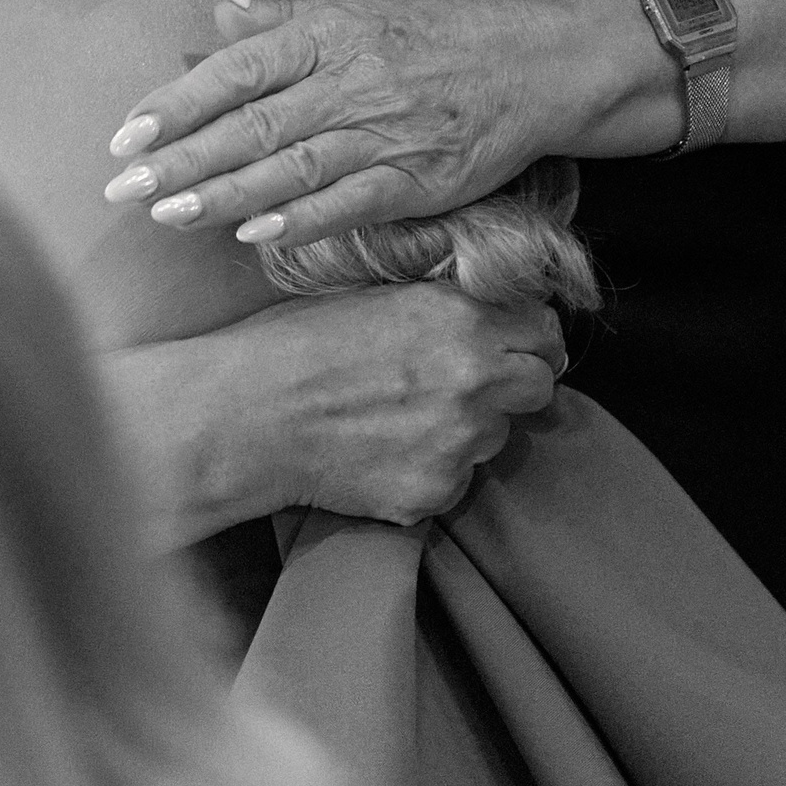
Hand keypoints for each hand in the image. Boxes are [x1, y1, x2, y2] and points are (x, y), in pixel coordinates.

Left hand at [102, 0, 602, 249]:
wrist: (537, 59)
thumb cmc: (433, 30)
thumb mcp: (356, 4)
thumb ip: (278, 17)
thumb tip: (213, 0)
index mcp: (327, 34)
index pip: (237, 70)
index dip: (178, 103)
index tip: (126, 133)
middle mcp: (351, 82)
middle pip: (252, 126)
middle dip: (182, 160)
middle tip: (121, 188)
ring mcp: (386, 134)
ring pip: (291, 169)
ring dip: (225, 196)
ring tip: (168, 214)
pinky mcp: (420, 179)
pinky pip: (350, 203)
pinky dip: (300, 220)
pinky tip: (251, 234)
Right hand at [104, 284, 564, 538]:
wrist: (239, 416)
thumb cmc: (288, 345)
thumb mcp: (371, 294)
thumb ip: (441, 301)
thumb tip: (488, 305)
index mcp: (459, 316)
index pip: (546, 327)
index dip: (527, 337)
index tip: (508, 345)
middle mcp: (474, 377)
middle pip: (541, 385)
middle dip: (512, 384)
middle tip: (462, 386)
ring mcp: (459, 441)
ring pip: (498, 437)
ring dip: (468, 429)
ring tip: (401, 419)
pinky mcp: (434, 491)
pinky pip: (456, 480)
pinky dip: (430, 470)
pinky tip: (380, 452)